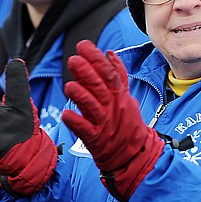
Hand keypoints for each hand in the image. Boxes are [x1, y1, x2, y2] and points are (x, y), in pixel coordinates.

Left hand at [62, 40, 164, 201]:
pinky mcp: (97, 139)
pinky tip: (67, 115)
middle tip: (73, 60)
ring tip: (69, 86)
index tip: (83, 45)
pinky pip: (86, 130)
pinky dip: (76, 122)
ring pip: (93, 107)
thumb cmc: (127, 124)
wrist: (133, 155)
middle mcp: (113, 107)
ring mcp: (105, 123)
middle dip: (87, 72)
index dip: (96, 58)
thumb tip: (110, 53)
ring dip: (81, 96)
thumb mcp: (126, 97)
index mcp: (119, 95)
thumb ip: (118, 76)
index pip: (109, 72)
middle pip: (100, 87)